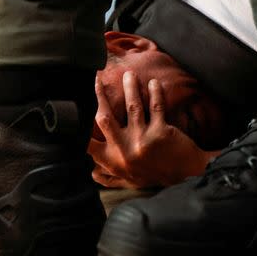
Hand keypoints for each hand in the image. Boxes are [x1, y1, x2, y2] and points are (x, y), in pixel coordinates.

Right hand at [88, 71, 212, 188]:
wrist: (184, 176)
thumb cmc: (154, 175)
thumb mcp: (128, 181)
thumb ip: (109, 177)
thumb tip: (91, 173)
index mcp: (113, 160)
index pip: (87, 143)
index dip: (77, 127)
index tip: (72, 108)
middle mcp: (124, 149)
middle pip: (106, 117)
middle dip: (99, 95)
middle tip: (97, 79)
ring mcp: (142, 140)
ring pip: (132, 107)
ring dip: (130, 88)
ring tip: (129, 74)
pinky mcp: (160, 132)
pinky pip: (156, 106)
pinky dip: (155, 93)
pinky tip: (153, 83)